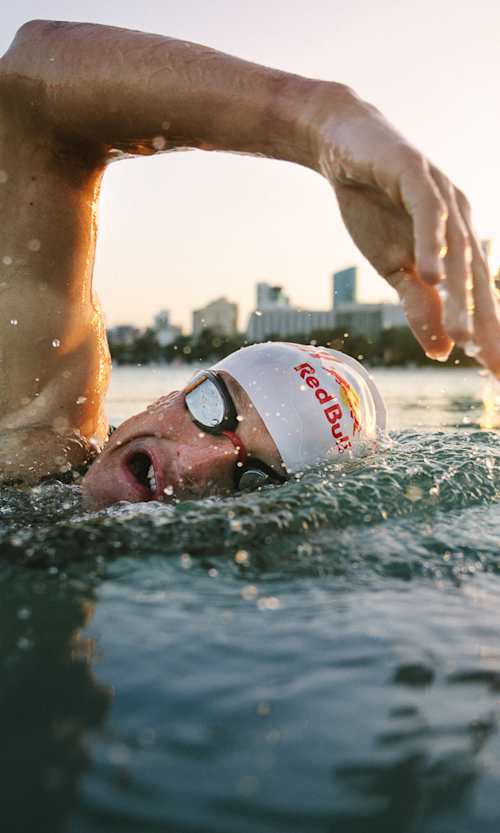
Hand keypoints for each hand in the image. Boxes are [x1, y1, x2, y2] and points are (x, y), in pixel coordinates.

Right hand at [315, 88, 499, 374]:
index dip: (490, 338)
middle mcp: (461, 223)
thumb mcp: (394, 268)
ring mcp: (442, 196)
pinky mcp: (416, 173)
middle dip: (489, 328)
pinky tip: (434, 275)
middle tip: (495, 369)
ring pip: (458, 253)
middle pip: (479, 282)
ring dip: (463, 297)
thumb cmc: (374, 207)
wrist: (344, 149)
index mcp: (460, 246)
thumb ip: (419, 305)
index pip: (478, 300)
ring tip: (466, 338)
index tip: (497, 378)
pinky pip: (428, 213)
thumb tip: (443, 352)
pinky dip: (432, 244)